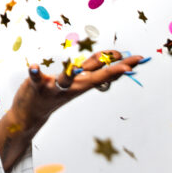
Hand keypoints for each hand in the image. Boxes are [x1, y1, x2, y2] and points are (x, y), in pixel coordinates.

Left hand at [11, 50, 147, 129]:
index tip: (139, 59)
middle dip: (111, 70)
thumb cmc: (56, 91)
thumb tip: (111, 59)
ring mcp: (55, 87)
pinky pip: (36, 79)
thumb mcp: (77, 82)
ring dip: (70, 74)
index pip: (106, 71)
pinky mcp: (37, 86)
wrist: (31, 113)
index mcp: (82, 82)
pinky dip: (35, 73)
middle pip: (94, 76)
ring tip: (75, 66)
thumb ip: (92, 70)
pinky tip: (34, 67)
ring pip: (66, 80)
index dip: (122, 64)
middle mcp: (73, 85)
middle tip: (127, 65)